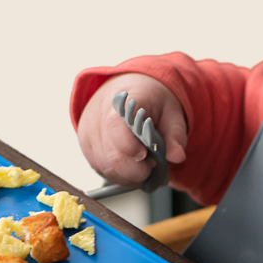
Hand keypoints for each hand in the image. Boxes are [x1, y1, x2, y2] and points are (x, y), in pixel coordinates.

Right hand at [77, 73, 187, 188]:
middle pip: (111, 155)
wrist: (126, 87)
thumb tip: (177, 157)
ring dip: (128, 175)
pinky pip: (99, 168)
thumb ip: (176, 135)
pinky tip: (130, 165)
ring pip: (105, 167)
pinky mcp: (85, 144)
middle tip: (152, 166)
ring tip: (144, 165)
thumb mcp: (171, 111)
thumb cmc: (150, 99)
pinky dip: (117, 173)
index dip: (130, 147)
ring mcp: (88, 131)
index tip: (146, 156)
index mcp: (121, 100)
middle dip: (136, 170)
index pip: (116, 126)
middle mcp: (98, 115)